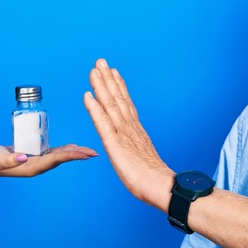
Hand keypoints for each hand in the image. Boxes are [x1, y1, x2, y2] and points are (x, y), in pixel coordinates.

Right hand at [0, 144, 97, 177]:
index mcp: (33, 168)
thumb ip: (10, 159)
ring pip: (61, 156)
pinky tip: (73, 147)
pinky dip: (65, 149)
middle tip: (94, 153)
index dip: (71, 156)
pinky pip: (54, 153)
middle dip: (78, 155)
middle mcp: (39, 166)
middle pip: (63, 159)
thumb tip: (23, 157)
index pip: (56, 160)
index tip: (84, 154)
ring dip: (75, 153)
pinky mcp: (36, 156)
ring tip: (89, 151)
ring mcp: (38, 161)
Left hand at [83, 58, 174, 210]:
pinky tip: (87, 95)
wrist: (160, 186)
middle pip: (118, 99)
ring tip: (94, 70)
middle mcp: (130, 128)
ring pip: (110, 105)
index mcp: (136, 132)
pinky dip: (94, 107)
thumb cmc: (154, 179)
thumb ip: (140, 151)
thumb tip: (139, 153)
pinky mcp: (115, 144)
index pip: (125, 104)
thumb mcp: (144, 161)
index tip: (113, 72)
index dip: (118, 87)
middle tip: (101, 61)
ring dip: (101, 86)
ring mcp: (123, 134)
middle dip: (108, 79)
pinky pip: (102, 122)